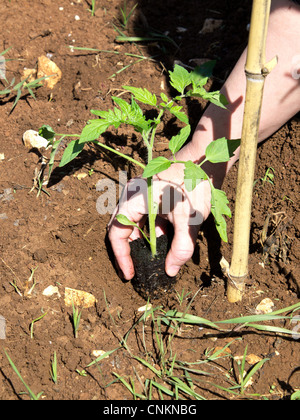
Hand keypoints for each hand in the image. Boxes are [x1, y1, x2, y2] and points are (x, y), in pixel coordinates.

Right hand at [107, 157, 211, 279]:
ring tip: (149, 260)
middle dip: (128, 251)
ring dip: (140, 242)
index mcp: (134, 200)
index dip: (121, 256)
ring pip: (132, 223)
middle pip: (121, 228)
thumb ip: (180, 248)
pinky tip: (162, 244)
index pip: (117, 233)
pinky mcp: (150, 194)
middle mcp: (132, 196)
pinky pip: (144, 217)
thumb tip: (170, 271)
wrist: (205, 160)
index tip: (129, 274)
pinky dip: (150, 232)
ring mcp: (140, 194)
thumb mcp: (190, 220)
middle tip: (135, 270)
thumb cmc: (195, 184)